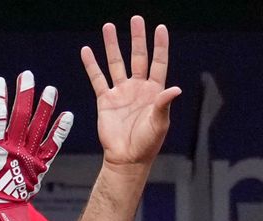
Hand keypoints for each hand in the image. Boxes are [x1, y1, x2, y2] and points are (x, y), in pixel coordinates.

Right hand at [0, 71, 72, 208]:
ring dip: (45, 106)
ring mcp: (29, 156)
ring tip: (51, 89)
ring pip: (38, 127)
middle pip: (20, 115)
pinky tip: (68, 115)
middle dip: (23, 93)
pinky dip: (60, 130)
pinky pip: (53, 145)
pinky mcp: (40, 164)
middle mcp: (13, 148)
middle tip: (26, 75)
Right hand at [82, 16, 181, 168]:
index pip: (158, 62)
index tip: (160, 28)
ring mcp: (121, 92)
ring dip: (112, 45)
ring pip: (116, 63)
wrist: (126, 159)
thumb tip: (175, 89)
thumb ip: (164, 103)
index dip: (160, 46)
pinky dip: (91, 65)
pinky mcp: (105, 100)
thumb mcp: (160, 123)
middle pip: (138, 57)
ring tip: (108, 27)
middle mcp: (138, 88)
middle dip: (137, 38)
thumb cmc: (147, 144)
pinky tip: (87, 50)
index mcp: (154, 91)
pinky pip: (97, 78)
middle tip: (136, 19)